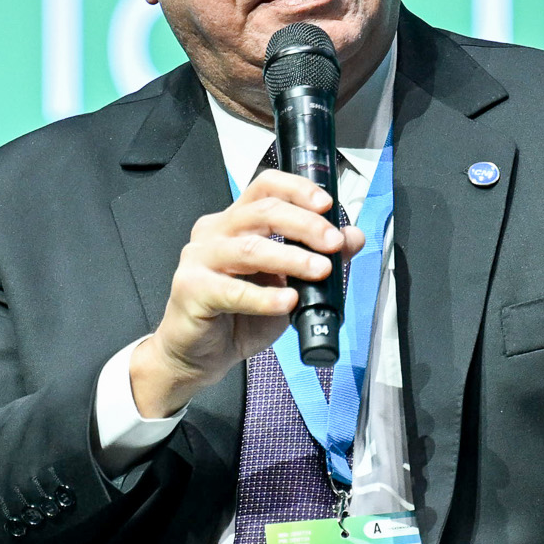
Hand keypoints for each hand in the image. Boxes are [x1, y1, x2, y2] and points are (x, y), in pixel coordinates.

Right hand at [127, 167, 363, 425]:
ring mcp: (199, 259)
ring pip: (249, 247)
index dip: (298, 190)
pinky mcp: (191, 289)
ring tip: (319, 269)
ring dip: (290, 257)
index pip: (266, 188)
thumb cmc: (238, 317)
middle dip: (304, 224)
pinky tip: (287, 301)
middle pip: (262, 212)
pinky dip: (264, 296)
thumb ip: (317, 256)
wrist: (199, 356)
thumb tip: (352, 237)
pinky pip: (232, 291)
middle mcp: (214, 232)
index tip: (327, 205)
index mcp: (235, 222)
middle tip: (333, 242)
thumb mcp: (287, 284)